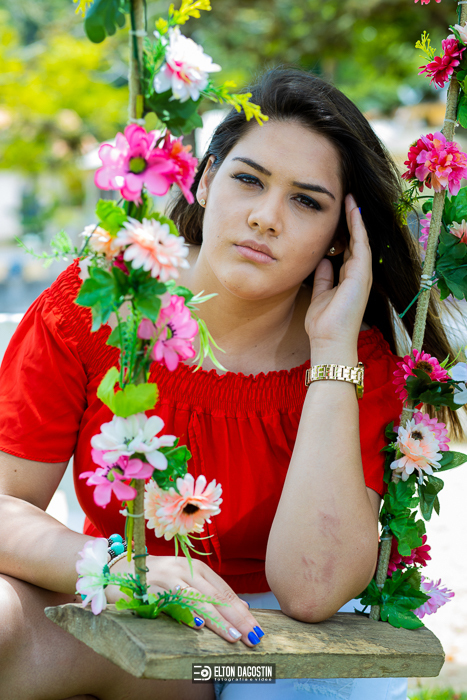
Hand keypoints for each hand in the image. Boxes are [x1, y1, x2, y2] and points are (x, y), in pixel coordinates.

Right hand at [106, 554, 263, 646]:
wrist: (119, 567)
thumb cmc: (158, 577)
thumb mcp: (187, 580)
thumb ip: (211, 592)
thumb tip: (243, 607)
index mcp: (196, 567)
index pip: (224, 591)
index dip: (241, 611)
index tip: (257, 629)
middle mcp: (184, 569)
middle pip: (214, 596)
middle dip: (235, 618)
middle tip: (252, 637)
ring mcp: (166, 577)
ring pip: (196, 600)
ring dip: (216, 620)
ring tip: (232, 636)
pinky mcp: (149, 588)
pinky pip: (169, 603)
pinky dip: (184, 613)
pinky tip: (197, 626)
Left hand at [305, 194, 371, 364]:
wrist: (329, 341)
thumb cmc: (323, 324)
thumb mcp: (319, 295)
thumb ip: (323, 278)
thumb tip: (322, 260)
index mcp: (347, 279)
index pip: (346, 249)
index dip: (342, 231)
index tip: (336, 213)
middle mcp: (357, 274)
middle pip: (355, 241)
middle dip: (350, 220)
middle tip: (345, 198)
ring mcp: (362, 274)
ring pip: (360, 239)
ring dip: (355, 218)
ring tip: (350, 198)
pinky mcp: (362, 274)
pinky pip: (361, 245)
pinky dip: (357, 227)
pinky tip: (353, 211)